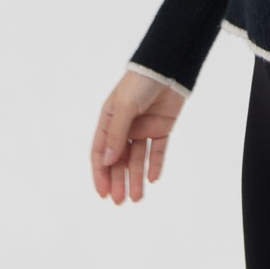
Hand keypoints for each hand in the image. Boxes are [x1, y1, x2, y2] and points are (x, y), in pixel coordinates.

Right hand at [91, 70, 186, 203]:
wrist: (169, 67)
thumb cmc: (140, 83)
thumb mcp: (124, 107)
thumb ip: (117, 135)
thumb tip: (107, 162)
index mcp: (109, 120)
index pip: (100, 152)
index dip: (100, 173)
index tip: (103, 193)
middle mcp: (124, 127)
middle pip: (119, 160)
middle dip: (118, 180)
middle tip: (120, 201)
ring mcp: (143, 128)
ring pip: (138, 158)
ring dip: (136, 177)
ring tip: (137, 198)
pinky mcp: (161, 128)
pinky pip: (157, 150)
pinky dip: (155, 164)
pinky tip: (153, 179)